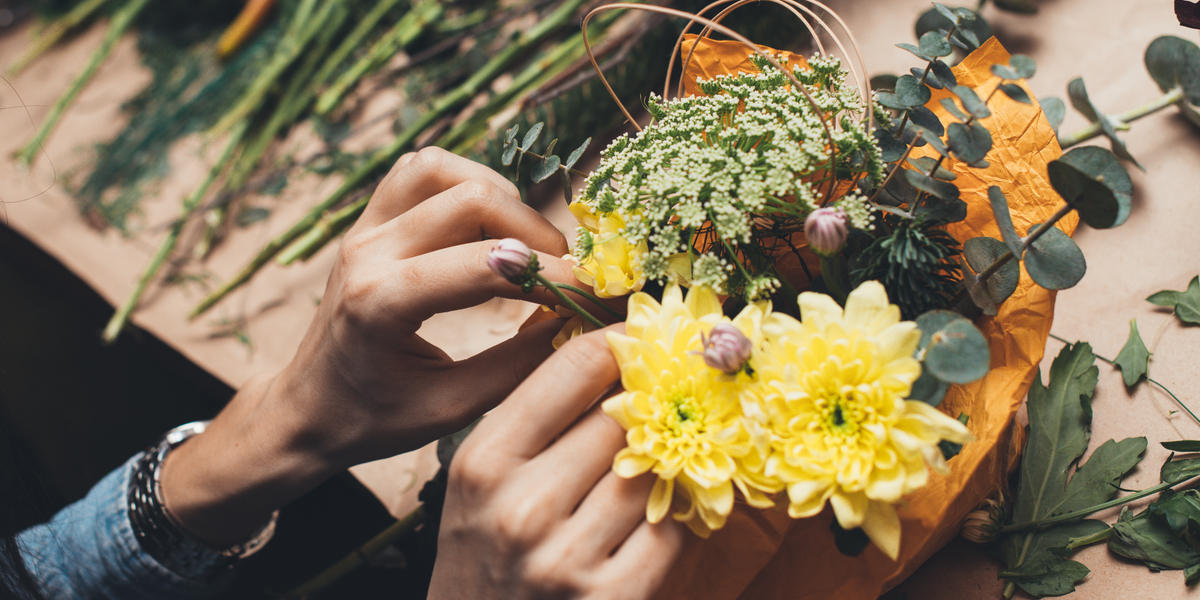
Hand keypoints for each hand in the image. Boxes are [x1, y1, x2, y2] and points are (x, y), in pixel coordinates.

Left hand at [160, 148, 582, 546]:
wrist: (306, 408)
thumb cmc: (374, 419)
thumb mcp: (451, 409)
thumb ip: (519, 366)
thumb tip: (583, 325)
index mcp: (381, 304)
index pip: (486, 265)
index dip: (553, 274)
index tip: (595, 291)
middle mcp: (368, 252)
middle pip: (471, 199)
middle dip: (535, 230)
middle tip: (565, 270)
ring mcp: (363, 229)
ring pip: (443, 169)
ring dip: (499, 195)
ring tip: (524, 242)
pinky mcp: (368, 220)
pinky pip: (420, 171)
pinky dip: (464, 183)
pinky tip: (488, 225)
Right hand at [429, 328, 683, 599]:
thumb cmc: (482, 555)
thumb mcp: (480, 480)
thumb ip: (535, 417)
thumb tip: (614, 347)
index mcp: (484, 462)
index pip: (573, 369)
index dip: (622, 342)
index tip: (645, 335)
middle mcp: (522, 508)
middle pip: (623, 417)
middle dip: (648, 406)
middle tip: (668, 392)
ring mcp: (568, 558)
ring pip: (655, 471)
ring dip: (666, 463)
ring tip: (657, 460)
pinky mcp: (612, 599)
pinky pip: (674, 531)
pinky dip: (677, 517)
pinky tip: (660, 515)